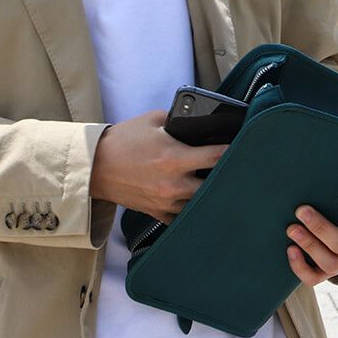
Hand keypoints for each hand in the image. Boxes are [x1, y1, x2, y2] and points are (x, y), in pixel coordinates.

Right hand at [90, 110, 227, 223]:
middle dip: (224, 177)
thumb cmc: (123, 141)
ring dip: (209, 194)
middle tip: (233, 169)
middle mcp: (173, 184)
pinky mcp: (158, 213)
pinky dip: (191, 210)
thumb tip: (200, 122)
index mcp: (174, 158)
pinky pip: (183, 218)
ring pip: (201, 204)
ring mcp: (166, 202)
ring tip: (216, 184)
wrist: (95, 167)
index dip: (232, 150)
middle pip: (215, 186)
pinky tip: (197, 201)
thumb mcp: (153, 120)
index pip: (216, 157)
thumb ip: (179, 120)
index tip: (241, 146)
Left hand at [286, 196, 337, 285]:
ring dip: (309, 245)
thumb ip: (335, 191)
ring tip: (292, 229)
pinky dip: (300, 266)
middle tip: (301, 211)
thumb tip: (312, 177)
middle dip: (321, 228)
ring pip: (331, 263)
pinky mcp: (327, 272)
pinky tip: (290, 249)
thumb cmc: (337, 206)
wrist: (335, 225)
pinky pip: (314, 277)